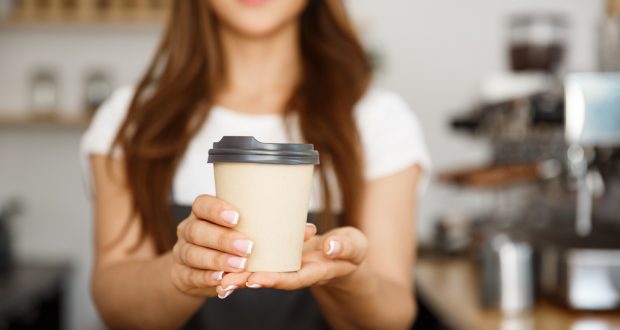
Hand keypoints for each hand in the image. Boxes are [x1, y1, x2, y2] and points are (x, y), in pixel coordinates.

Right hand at [170, 194, 316, 297]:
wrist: (198, 267)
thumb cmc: (229, 240)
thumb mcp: (245, 230)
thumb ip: (272, 228)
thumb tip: (308, 229)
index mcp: (202, 212)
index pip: (202, 204)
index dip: (217, 209)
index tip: (238, 217)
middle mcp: (189, 229)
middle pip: (198, 230)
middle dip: (223, 239)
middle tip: (248, 247)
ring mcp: (182, 252)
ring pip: (194, 254)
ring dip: (217, 260)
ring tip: (239, 266)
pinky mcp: (182, 274)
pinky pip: (191, 275)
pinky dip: (206, 278)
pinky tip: (221, 279)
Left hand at [216, 226, 367, 296]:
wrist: (343, 254)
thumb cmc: (351, 249)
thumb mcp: (355, 246)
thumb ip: (345, 247)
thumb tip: (330, 247)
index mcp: (316, 271)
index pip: (293, 278)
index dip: (274, 279)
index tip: (254, 279)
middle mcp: (296, 272)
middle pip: (270, 279)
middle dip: (246, 281)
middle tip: (223, 284)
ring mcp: (286, 266)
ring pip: (260, 272)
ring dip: (238, 276)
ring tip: (216, 279)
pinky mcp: (278, 257)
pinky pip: (259, 262)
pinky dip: (242, 263)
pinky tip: (222, 263)